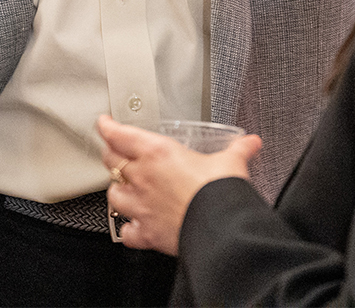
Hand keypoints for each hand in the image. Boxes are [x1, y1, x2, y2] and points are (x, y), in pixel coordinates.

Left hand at [96, 114, 260, 254]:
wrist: (219, 227)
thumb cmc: (218, 192)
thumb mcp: (232, 162)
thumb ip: (238, 150)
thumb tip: (250, 142)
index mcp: (158, 154)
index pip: (121, 135)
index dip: (108, 127)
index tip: (104, 123)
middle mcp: (142, 178)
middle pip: (111, 161)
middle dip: (110, 154)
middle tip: (113, 150)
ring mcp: (140, 206)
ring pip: (112, 194)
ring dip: (117, 189)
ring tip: (123, 187)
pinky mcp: (145, 232)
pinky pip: (127, 230)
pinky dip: (129, 227)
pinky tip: (134, 225)